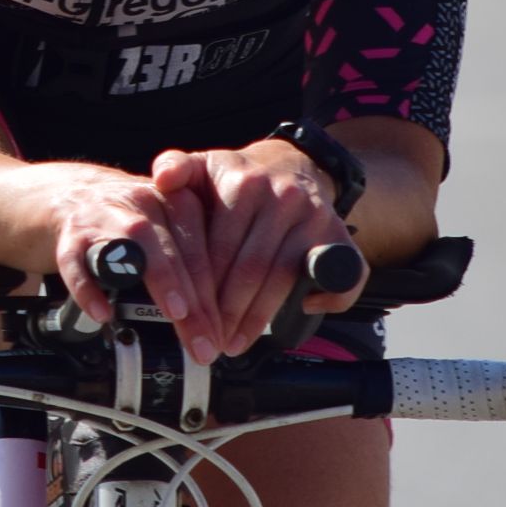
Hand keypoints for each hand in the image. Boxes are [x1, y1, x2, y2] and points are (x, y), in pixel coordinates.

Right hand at [28, 162, 227, 361]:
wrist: (67, 194)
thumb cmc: (127, 222)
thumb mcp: (164, 229)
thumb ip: (190, 262)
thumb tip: (220, 322)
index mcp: (173, 200)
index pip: (203, 247)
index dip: (216, 292)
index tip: (224, 331)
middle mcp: (142, 202)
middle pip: (175, 251)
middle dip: (196, 301)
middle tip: (206, 341)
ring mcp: (104, 216)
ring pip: (136, 244)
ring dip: (161, 280)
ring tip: (177, 314)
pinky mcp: (69, 234)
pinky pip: (78, 261)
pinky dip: (89, 288)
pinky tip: (103, 313)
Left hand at [148, 138, 366, 355]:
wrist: (290, 165)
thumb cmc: (238, 177)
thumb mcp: (203, 165)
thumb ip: (174, 168)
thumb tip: (162, 178)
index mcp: (245, 184)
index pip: (220, 247)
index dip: (203, 287)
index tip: (189, 316)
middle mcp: (284, 198)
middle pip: (252, 267)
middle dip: (229, 311)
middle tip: (212, 340)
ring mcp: (316, 216)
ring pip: (285, 277)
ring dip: (260, 317)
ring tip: (237, 341)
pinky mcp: (340, 234)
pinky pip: (343, 275)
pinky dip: (327, 300)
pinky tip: (299, 314)